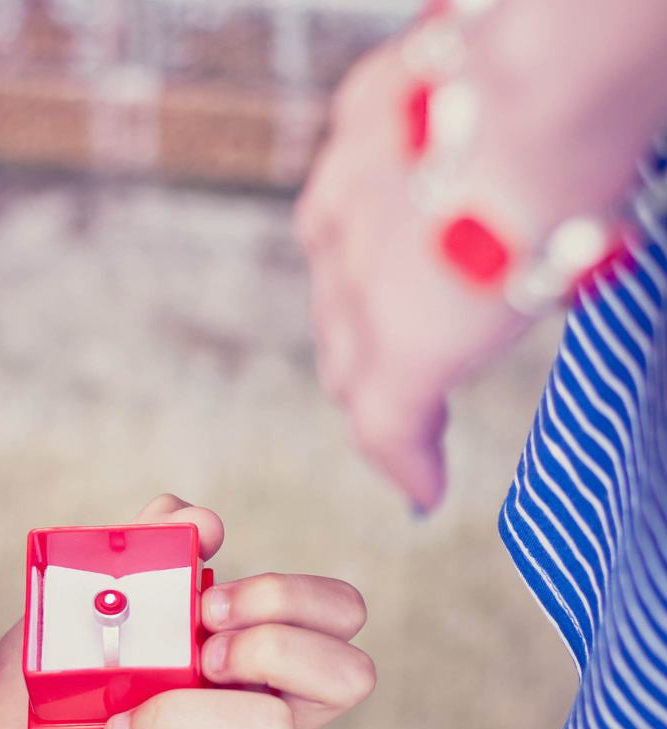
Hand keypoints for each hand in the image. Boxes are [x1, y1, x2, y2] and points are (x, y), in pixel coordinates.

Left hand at [0, 494, 373, 728]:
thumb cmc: (44, 684)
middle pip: (351, 675)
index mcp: (244, 656)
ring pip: (271, 728)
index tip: (209, 601)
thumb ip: (143, 551)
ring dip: (179, 709)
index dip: (297, 598)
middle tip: (199, 651)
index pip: (338, 617)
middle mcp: (256, 716)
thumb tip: (203, 520)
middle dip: (276, 645)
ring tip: (116, 721)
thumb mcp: (84, 601)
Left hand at [295, 1, 664, 511]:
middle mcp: (347, 203)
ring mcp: (365, 279)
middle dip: (358, 341)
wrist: (548, 79)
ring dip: (377, 398)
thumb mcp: (513, 65)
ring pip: (352, 359)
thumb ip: (516, 99)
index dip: (361, 270)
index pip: (345, 222)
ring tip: (403, 438)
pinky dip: (407, 459)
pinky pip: (388, 419)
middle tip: (384, 381)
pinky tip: (423, 489)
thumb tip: (582, 102)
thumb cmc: (562, 47)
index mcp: (369, 126)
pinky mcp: (399, 343)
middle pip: (338, 301)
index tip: (376, 302)